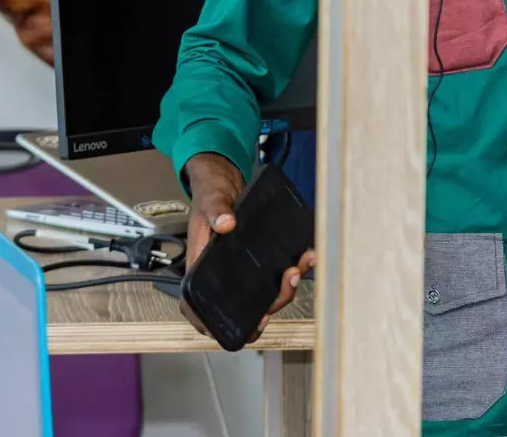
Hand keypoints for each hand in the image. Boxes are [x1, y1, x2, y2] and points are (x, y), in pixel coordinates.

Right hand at [178, 154, 315, 343]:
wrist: (225, 181)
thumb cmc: (210, 194)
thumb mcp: (211, 199)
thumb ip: (215, 210)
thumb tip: (226, 224)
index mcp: (201, 269)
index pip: (199, 309)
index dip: (218, 325)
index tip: (250, 323)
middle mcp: (222, 275)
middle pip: (243, 307)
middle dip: (271, 301)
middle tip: (289, 278)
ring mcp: (241, 270)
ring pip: (264, 295)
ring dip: (286, 287)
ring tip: (301, 265)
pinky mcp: (257, 261)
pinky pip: (275, 275)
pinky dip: (293, 270)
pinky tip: (306, 257)